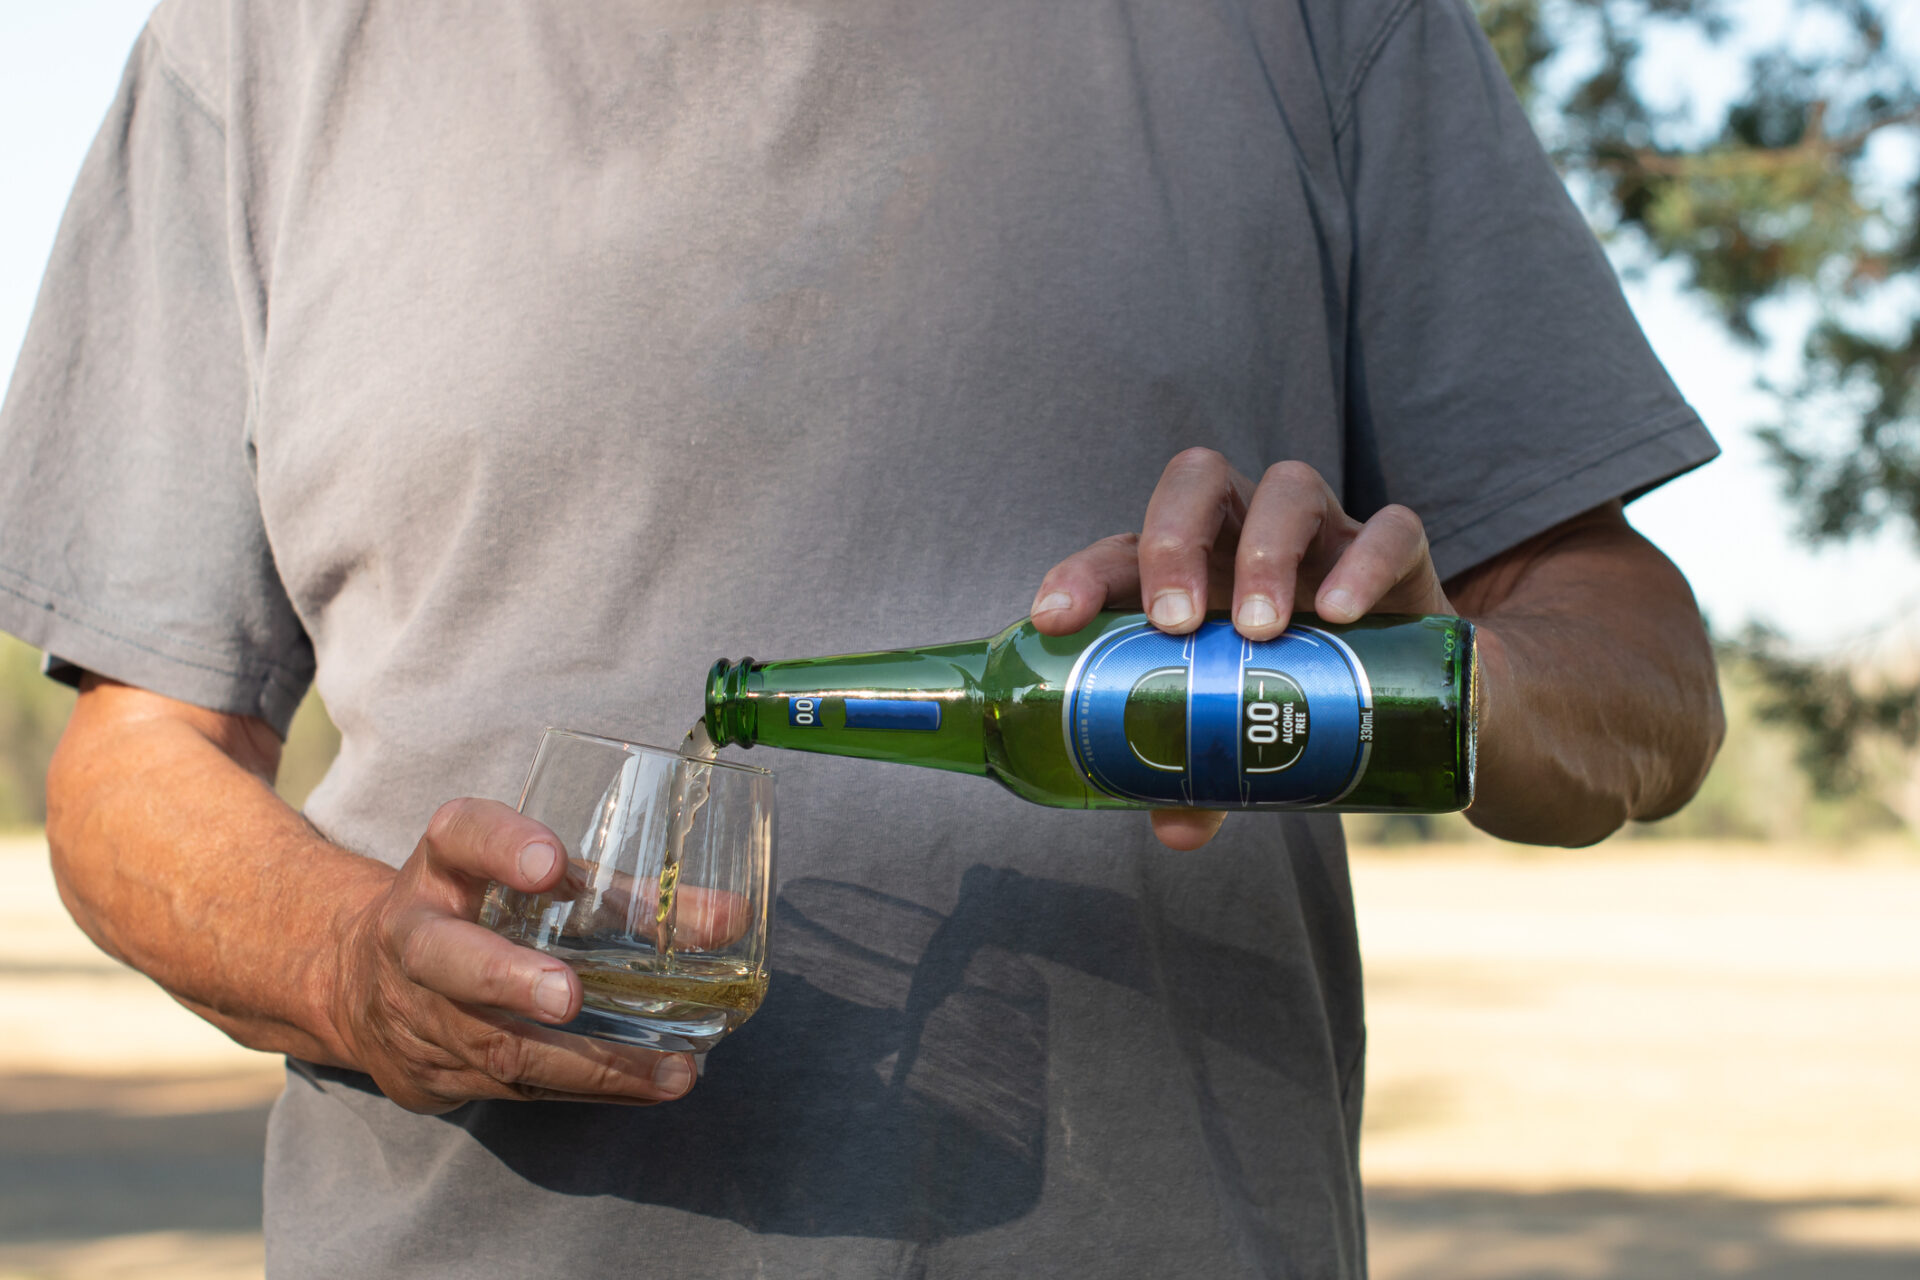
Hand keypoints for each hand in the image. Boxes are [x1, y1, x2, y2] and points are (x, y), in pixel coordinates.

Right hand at [327, 797, 698, 1112]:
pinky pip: (511, 1088)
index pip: (460, 836)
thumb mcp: (542, 886)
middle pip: (444, 956)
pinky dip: (585, 1089)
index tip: (548, 860)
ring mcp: (418, 1011)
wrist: (366, 982)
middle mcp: (416, 935)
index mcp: (444, 866)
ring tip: (666, 1069)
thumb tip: (733, 919)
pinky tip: (645, 1087)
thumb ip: (632, 897)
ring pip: (488, 1043)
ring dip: (582, 1062)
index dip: (500, 845)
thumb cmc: (487, 913)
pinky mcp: (433, 1074)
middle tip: (567, 996)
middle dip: (507, 978)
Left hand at [1029, 449, 1451, 849]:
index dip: (1083, 576)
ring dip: (1266, 552)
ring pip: (1287, 488)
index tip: (1057, 621)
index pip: (1123, 551)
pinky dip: (1363, 563)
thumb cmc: (1296, 693)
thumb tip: (1174, 832)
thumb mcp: (1242, 732)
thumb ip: (1205, 777)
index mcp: (1191, 569)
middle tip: (1175, 624)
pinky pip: (1388, 530)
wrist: (1415, 696)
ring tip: (1261, 630)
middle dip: (1173, 541)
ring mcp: (1324, 534)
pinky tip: (1343, 614)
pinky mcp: (1399, 553)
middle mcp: (1246, 533)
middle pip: (1197, 481)